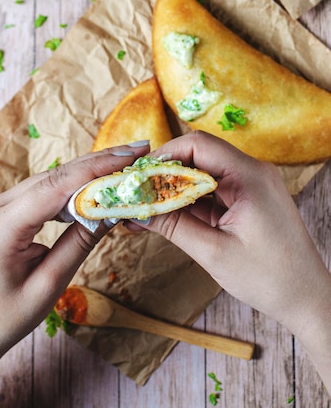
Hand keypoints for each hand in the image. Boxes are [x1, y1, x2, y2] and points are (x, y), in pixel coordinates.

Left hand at [0, 141, 149, 407]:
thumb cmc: (4, 318)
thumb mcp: (48, 285)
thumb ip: (79, 243)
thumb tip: (112, 212)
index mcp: (0, 226)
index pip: (55, 186)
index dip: (95, 168)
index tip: (129, 156)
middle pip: (53, 177)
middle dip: (96, 163)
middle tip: (135, 151)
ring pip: (47, 181)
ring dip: (84, 173)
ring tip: (121, 165)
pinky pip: (39, 192)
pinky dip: (68, 188)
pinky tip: (92, 185)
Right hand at [127, 132, 330, 338]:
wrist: (306, 299)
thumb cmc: (268, 278)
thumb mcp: (214, 252)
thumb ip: (173, 226)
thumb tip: (137, 210)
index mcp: (250, 176)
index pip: (198, 145)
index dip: (164, 155)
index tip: (138, 174)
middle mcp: (253, 172)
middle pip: (199, 156)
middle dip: (165, 173)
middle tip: (136, 192)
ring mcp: (252, 185)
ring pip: (203, 174)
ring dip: (175, 189)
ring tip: (146, 207)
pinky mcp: (248, 199)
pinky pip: (213, 191)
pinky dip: (190, 201)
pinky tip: (167, 215)